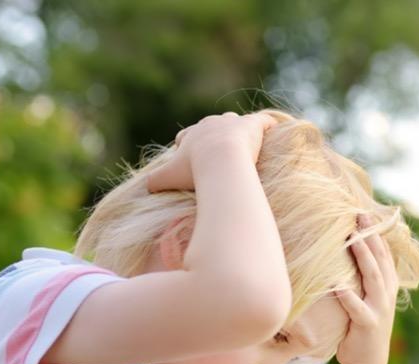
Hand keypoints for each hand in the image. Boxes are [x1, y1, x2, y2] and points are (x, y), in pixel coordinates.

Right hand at [147, 111, 278, 191]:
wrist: (221, 161)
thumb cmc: (194, 170)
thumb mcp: (168, 177)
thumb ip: (155, 181)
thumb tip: (145, 188)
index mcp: (192, 134)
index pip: (187, 135)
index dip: (188, 144)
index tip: (190, 154)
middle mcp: (211, 124)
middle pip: (211, 126)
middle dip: (212, 135)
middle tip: (218, 149)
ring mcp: (232, 123)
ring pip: (234, 121)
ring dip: (237, 128)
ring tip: (244, 140)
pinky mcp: (252, 125)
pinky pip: (263, 121)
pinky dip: (267, 124)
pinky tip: (273, 130)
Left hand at [334, 215, 398, 363]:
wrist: (368, 362)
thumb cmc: (360, 327)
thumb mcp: (366, 299)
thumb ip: (361, 279)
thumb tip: (346, 254)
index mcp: (387, 286)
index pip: (383, 255)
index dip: (376, 234)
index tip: (364, 213)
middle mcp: (386, 294)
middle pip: (379, 260)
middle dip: (371, 237)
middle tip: (360, 216)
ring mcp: (379, 309)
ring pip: (372, 278)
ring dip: (363, 258)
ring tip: (352, 240)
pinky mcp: (368, 324)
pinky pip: (357, 308)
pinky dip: (349, 297)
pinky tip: (338, 285)